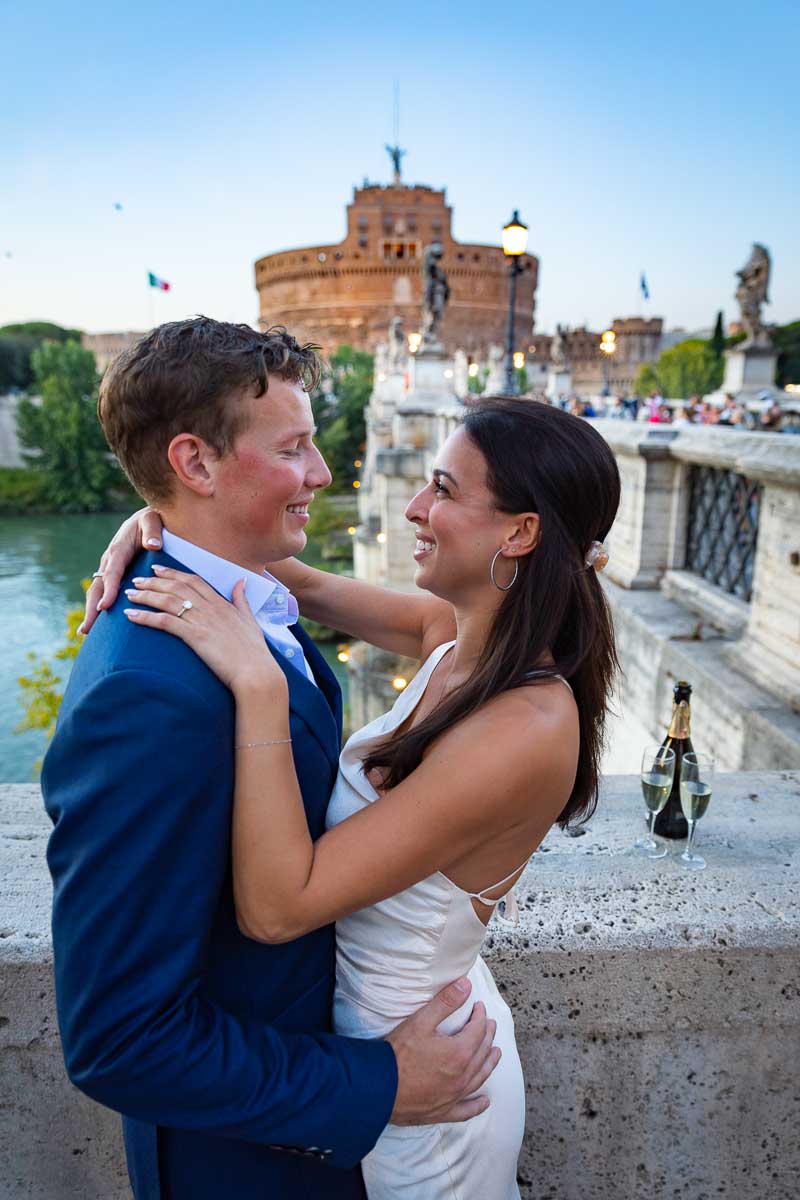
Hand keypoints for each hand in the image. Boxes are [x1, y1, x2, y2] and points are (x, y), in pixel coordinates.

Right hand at [81, 507, 164, 634]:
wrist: (144, 519)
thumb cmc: (150, 520)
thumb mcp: (152, 520)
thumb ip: (153, 531)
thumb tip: (154, 545)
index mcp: (118, 550)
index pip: (112, 573)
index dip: (109, 590)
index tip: (105, 607)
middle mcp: (109, 561)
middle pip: (98, 587)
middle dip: (92, 609)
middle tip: (87, 630)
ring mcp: (108, 569)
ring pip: (97, 592)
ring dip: (91, 612)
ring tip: (85, 633)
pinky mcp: (111, 574)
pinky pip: (103, 592)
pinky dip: (98, 608)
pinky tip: (97, 626)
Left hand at [123, 566, 285, 695]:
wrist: (256, 672)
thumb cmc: (254, 651)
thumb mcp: (250, 620)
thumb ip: (242, 599)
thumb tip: (241, 581)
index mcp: (222, 603)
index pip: (193, 581)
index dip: (173, 573)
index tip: (157, 569)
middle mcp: (210, 608)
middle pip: (176, 587)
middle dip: (153, 581)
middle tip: (136, 579)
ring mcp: (202, 621)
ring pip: (168, 601)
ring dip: (145, 596)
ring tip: (129, 595)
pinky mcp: (195, 636)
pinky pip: (165, 622)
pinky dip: (146, 617)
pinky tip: (132, 615)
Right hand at [387, 977, 499, 1125]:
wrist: (379, 1088)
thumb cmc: (398, 1054)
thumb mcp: (421, 1021)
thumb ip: (446, 1002)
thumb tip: (466, 985)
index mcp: (460, 1052)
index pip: (478, 1030)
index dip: (480, 1015)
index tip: (479, 1006)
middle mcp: (462, 1076)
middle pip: (482, 1052)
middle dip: (488, 1035)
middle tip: (490, 1024)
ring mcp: (454, 1096)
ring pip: (480, 1077)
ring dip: (489, 1063)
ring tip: (496, 1053)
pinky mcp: (443, 1111)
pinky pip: (466, 1110)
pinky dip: (477, 1105)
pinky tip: (484, 1102)